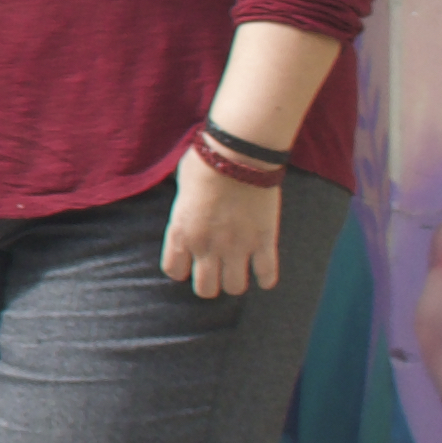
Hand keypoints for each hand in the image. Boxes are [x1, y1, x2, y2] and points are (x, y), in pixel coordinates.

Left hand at [163, 152, 285, 298]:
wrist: (237, 154)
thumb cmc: (204, 164)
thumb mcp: (181, 190)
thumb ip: (185, 213)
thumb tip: (190, 217)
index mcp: (181, 232)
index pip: (174, 271)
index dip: (183, 268)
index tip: (192, 260)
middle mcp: (206, 246)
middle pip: (205, 289)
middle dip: (211, 282)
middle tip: (218, 268)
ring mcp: (236, 246)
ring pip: (235, 287)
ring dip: (237, 280)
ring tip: (239, 267)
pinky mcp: (264, 241)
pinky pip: (267, 275)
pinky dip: (266, 277)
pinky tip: (263, 270)